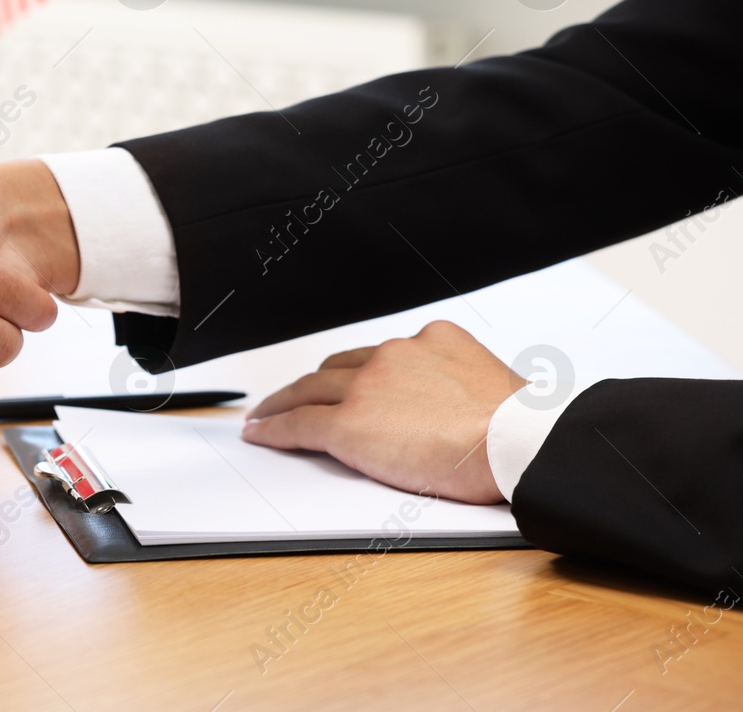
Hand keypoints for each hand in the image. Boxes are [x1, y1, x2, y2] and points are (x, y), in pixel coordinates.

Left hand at [240, 321, 525, 503]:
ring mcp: (367, 387)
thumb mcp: (499, 385)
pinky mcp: (349, 424)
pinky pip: (299, 424)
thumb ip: (469, 386)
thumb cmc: (523, 429)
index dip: (357, 372)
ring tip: (266, 413)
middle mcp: (394, 354)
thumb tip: (476, 406)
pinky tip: (260, 433)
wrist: (517, 443)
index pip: (381, 356)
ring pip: (311, 390)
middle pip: (339, 368)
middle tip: (296, 395)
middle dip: (315, 383)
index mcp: (432, 340)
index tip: (347, 381)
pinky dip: (274, 428)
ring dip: (284, 402)